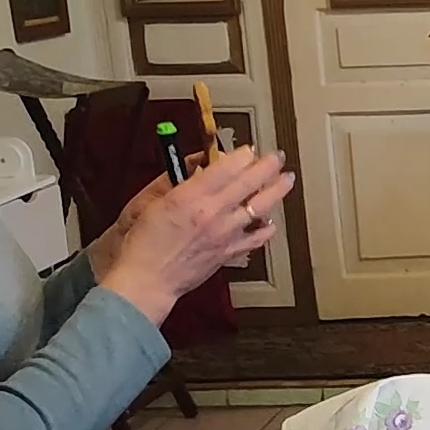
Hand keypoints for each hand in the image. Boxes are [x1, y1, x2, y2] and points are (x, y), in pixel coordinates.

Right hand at [99, 147, 294, 325]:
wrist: (148, 279)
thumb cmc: (143, 243)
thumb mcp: (152, 202)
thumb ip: (177, 180)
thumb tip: (198, 163)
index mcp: (189, 197)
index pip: (225, 168)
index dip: (242, 155)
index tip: (250, 149)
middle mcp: (212, 213)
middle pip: (249, 183)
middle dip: (268, 166)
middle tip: (278, 157)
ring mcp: (225, 234)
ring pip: (261, 207)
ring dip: (277, 191)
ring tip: (286, 180)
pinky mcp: (230, 252)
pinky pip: (257, 237)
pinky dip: (268, 227)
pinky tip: (271, 220)